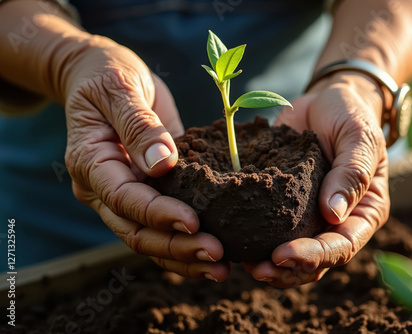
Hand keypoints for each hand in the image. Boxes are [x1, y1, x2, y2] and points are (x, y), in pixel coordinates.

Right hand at [63, 36, 228, 281]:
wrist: (100, 74)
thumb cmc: (107, 74)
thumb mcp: (120, 87)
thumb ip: (138, 124)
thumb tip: (163, 164)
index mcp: (90, 163)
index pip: (123, 198)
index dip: (157, 214)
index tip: (194, 222)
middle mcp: (103, 188)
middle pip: (135, 231)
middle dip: (176, 246)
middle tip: (217, 255)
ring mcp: (123, 195)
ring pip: (148, 239)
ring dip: (183, 256)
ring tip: (221, 267)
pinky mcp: (145, 193)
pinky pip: (161, 226)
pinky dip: (184, 243)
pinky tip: (212, 256)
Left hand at [244, 72, 389, 287]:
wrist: (326, 100)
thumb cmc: (350, 114)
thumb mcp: (358, 137)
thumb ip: (350, 173)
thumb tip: (333, 213)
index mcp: (363, 211)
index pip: (342, 245)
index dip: (313, 256)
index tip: (282, 254)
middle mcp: (336, 221)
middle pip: (316, 261)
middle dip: (287, 270)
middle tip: (257, 269)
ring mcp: (309, 216)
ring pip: (293, 255)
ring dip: (271, 266)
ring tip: (244, 265)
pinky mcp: (284, 205)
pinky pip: (271, 230)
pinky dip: (255, 241)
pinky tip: (235, 244)